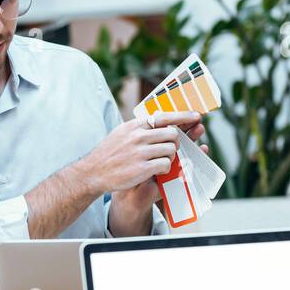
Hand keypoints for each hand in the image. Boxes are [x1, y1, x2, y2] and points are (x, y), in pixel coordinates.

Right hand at [84, 111, 202, 193]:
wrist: (93, 172)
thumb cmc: (109, 154)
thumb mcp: (121, 133)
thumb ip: (139, 127)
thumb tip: (160, 120)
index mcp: (135, 126)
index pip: (164, 117)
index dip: (183, 116)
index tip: (196, 116)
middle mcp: (138, 136)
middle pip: (172, 134)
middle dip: (175, 142)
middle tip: (169, 149)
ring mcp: (140, 152)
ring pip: (171, 150)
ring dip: (170, 157)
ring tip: (159, 161)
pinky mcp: (142, 168)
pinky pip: (166, 165)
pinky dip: (165, 169)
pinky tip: (156, 171)